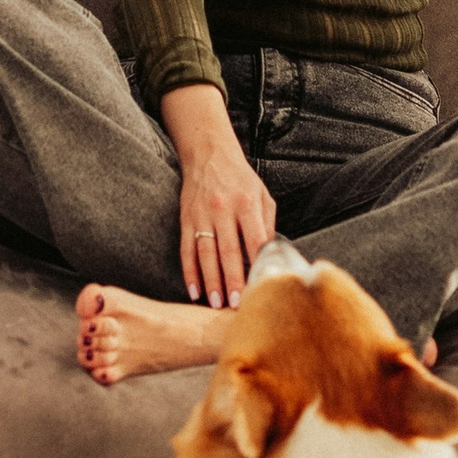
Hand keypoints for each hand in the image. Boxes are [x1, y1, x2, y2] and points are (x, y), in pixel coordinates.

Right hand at [165, 102, 275, 306]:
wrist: (208, 153)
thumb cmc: (240, 177)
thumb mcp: (262, 194)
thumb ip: (267, 223)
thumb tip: (270, 254)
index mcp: (246, 203)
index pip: (254, 239)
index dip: (256, 264)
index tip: (260, 287)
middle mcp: (223, 209)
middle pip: (228, 251)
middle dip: (232, 281)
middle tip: (236, 305)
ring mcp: (202, 215)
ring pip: (206, 254)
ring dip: (211, 281)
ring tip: (215, 303)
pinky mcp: (186, 219)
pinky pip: (187, 250)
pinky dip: (189, 272)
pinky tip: (194, 289)